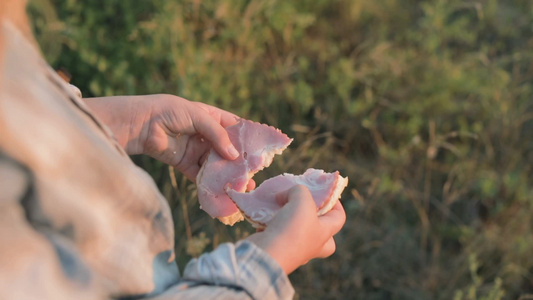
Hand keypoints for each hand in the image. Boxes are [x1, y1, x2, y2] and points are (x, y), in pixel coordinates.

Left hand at [85, 94, 246, 181]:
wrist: (141, 123)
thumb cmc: (170, 111)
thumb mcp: (198, 116)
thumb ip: (217, 135)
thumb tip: (234, 155)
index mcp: (210, 117)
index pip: (234, 128)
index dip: (247, 138)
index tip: (261, 150)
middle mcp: (205, 134)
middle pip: (227, 149)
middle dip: (240, 161)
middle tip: (254, 172)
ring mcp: (195, 149)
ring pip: (216, 164)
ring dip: (228, 174)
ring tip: (243, 185)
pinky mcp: (185, 163)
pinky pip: (201, 175)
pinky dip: (211, 183)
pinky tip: (223, 190)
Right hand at [246, 185, 345, 273]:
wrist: (268, 255)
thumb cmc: (292, 229)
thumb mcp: (301, 199)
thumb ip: (299, 190)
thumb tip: (284, 195)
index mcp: (324, 234)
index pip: (339, 218)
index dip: (335, 203)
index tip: (323, 192)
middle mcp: (311, 245)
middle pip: (322, 235)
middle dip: (315, 220)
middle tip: (303, 208)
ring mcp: (293, 250)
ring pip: (295, 233)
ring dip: (287, 219)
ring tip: (278, 205)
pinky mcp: (275, 250)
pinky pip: (276, 234)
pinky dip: (270, 224)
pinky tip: (263, 215)